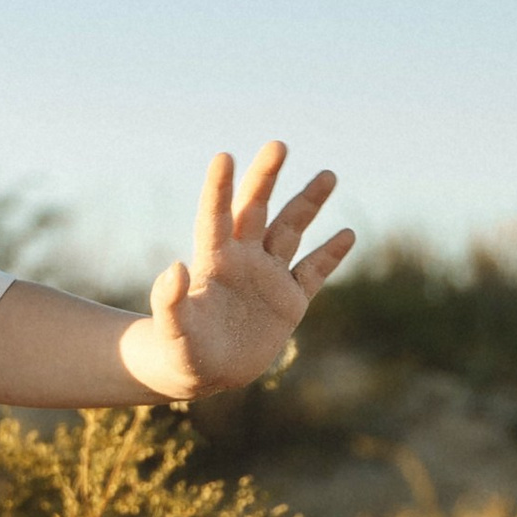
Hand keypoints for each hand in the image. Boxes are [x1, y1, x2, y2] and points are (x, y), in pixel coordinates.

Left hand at [126, 143, 354, 401]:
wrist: (202, 372)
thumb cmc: (178, 351)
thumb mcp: (171, 330)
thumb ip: (170, 301)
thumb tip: (174, 268)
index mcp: (213, 262)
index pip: (216, 216)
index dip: (220, 188)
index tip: (224, 157)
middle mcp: (242, 260)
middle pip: (257, 209)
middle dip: (266, 178)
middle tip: (278, 144)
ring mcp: (268, 277)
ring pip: (291, 231)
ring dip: (308, 203)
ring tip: (328, 174)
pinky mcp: (289, 301)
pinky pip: (314, 272)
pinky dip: (330, 254)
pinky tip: (347, 234)